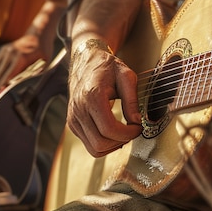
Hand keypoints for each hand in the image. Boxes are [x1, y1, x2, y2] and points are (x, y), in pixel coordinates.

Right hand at [0, 33, 44, 91]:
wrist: (39, 34)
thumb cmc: (44, 51)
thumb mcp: (44, 64)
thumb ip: (34, 75)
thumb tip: (25, 88)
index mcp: (21, 58)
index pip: (8, 76)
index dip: (1, 87)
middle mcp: (11, 53)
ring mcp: (6, 51)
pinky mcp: (3, 50)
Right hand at [67, 40, 140, 156]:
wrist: (86, 62)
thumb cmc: (107, 67)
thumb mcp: (126, 76)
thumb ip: (132, 100)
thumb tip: (137, 121)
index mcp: (91, 96)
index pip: (109, 129)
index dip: (128, 133)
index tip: (139, 127)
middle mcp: (79, 110)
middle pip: (100, 143)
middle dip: (121, 141)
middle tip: (133, 131)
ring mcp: (73, 118)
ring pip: (94, 149)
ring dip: (113, 146)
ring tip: (125, 133)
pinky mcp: (72, 124)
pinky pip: (89, 145)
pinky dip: (104, 144)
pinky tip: (114, 133)